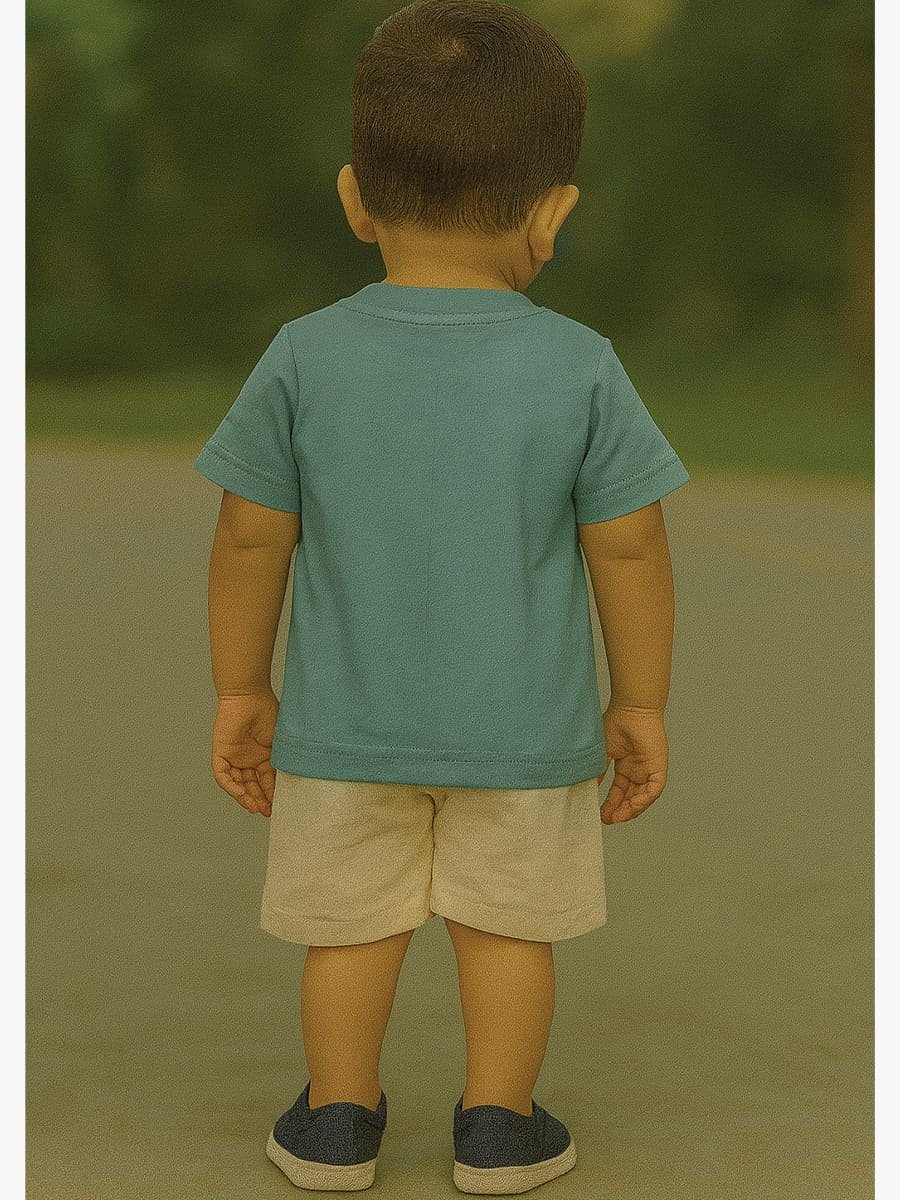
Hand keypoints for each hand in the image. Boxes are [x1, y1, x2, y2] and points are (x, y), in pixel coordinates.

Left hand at [210, 689, 279, 816]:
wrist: (249, 696)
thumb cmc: (268, 712)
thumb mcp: (280, 742)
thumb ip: (282, 762)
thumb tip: (291, 782)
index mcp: (264, 755)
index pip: (268, 780)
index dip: (273, 793)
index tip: (280, 806)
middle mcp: (249, 758)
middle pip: (253, 785)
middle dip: (260, 800)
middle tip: (268, 812)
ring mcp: (235, 757)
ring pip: (239, 784)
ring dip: (246, 797)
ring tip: (257, 808)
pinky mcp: (221, 754)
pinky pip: (223, 776)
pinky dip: (232, 787)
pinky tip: (242, 795)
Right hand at [597, 703, 668, 823]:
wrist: (631, 709)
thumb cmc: (615, 723)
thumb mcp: (602, 752)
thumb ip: (598, 771)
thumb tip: (589, 788)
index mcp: (625, 765)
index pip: (619, 791)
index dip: (610, 803)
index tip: (599, 813)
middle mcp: (638, 770)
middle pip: (630, 797)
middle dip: (619, 810)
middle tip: (607, 820)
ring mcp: (649, 769)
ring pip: (642, 797)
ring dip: (630, 809)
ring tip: (616, 818)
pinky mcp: (658, 768)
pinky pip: (653, 790)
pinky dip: (642, 801)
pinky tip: (631, 807)